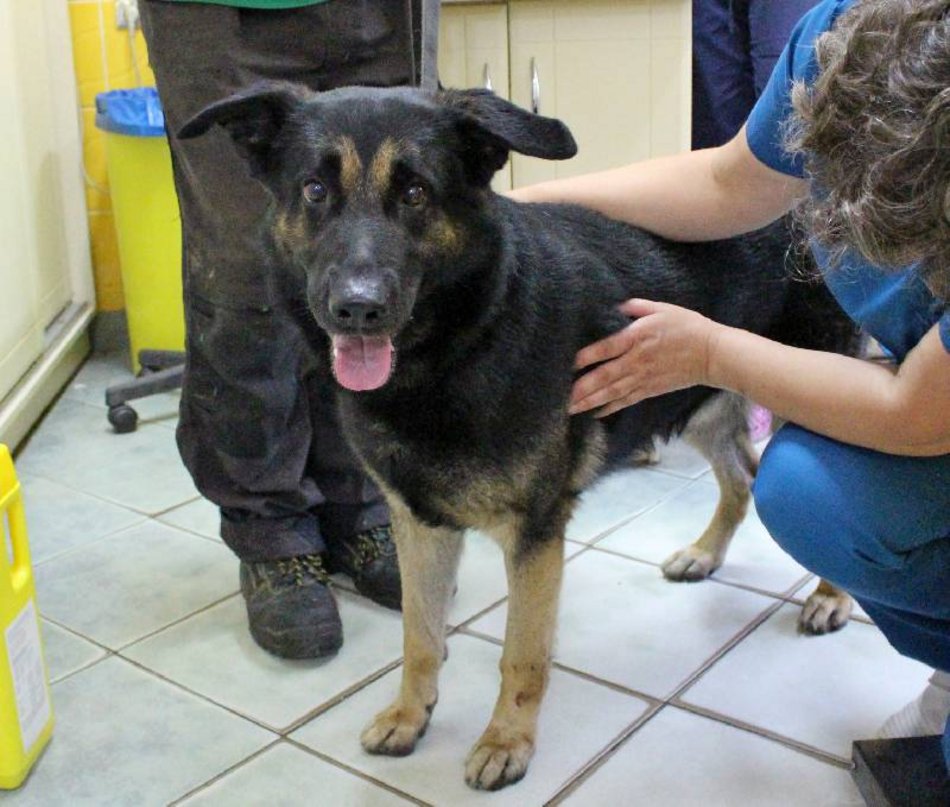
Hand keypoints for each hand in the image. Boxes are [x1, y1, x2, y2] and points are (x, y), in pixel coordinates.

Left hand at [569, 299, 720, 416]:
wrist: (712, 353)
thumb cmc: (687, 326)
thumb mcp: (662, 308)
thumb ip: (636, 307)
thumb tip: (615, 307)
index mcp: (637, 337)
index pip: (605, 348)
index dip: (584, 357)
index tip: (566, 364)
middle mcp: (637, 360)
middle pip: (604, 376)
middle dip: (580, 388)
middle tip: (559, 397)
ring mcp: (643, 378)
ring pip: (611, 392)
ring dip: (589, 401)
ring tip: (570, 409)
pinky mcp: (650, 389)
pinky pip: (626, 401)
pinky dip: (610, 408)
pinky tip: (594, 414)